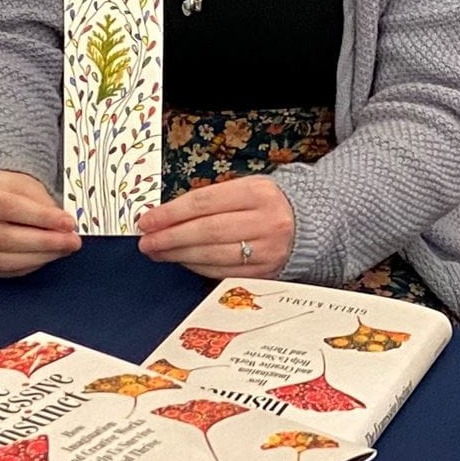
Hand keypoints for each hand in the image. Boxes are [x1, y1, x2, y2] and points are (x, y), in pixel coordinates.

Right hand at [0, 171, 78, 277]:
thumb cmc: (1, 189)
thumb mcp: (21, 183)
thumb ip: (41, 204)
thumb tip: (64, 227)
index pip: (6, 207)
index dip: (39, 216)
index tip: (67, 222)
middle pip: (3, 237)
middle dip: (43, 241)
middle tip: (72, 240)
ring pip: (3, 260)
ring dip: (39, 256)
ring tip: (64, 249)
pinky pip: (4, 271)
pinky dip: (29, 265)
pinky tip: (46, 256)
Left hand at [137, 175, 293, 277]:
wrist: (312, 223)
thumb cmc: (268, 204)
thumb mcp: (246, 188)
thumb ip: (211, 200)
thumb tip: (166, 216)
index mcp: (258, 192)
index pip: (204, 202)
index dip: (171, 213)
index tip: (148, 220)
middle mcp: (266, 221)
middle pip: (207, 231)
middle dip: (170, 238)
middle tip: (147, 242)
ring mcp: (267, 249)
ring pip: (213, 255)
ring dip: (179, 255)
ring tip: (158, 252)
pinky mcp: (266, 272)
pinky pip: (224, 272)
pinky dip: (198, 267)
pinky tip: (183, 261)